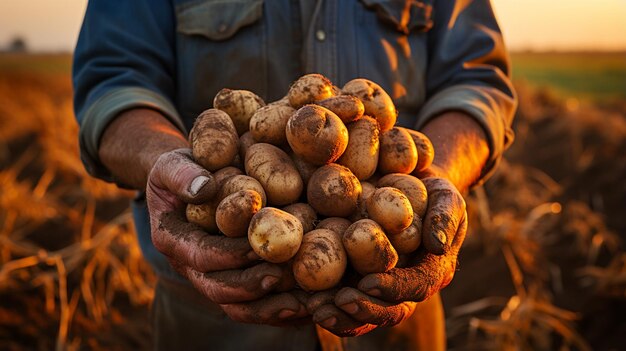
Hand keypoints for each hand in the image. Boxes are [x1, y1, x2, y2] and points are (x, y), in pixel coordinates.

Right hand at [147, 149, 308, 323]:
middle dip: (250, 287)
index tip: (258, 248)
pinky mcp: (234, 282)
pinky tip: (310, 307)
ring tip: (302, 303)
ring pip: (237, 307)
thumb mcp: (172, 164)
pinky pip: (256, 305)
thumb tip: (204, 188)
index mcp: (172, 240)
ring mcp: (212, 278)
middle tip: (281, 277)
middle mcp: (190, 267)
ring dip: (269, 309)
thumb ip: (182, 174)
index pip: (200, 254)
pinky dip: (281, 311)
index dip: (228, 254)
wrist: (190, 182)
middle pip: (217, 289)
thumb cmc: (184, 168)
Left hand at [310, 176, 466, 335]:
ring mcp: (379, 288)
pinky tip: (302, 299)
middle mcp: (405, 288)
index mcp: (430, 272)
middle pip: (388, 311)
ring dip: (340, 316)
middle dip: (364, 310)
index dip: (394, 288)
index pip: (416, 287)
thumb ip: (445, 217)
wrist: (409, 190)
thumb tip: (437, 246)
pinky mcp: (355, 282)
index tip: (369, 282)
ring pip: (363, 315)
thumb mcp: (445, 197)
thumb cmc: (431, 193)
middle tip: (339, 301)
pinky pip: (341, 301)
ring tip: (315, 308)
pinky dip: (324, 303)